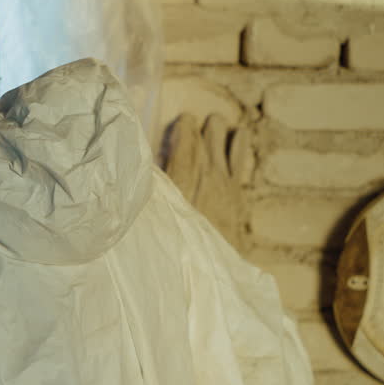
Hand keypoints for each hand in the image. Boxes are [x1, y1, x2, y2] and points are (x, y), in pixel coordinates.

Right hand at [161, 113, 250, 251]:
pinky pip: (239, 159)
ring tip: (216, 124)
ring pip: (226, 144)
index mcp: (184, 175)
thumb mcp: (160, 211)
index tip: (182, 120)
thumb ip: (156, 186)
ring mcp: (225, 180)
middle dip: (202, 127)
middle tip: (195, 122)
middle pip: (207, 137)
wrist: (210, 264)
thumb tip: (144, 169)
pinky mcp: (236, 190)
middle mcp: (206, 172)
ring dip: (219, 133)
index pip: (185, 139)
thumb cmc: (178, 240)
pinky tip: (239, 135)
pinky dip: (239, 145)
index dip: (184, 127)